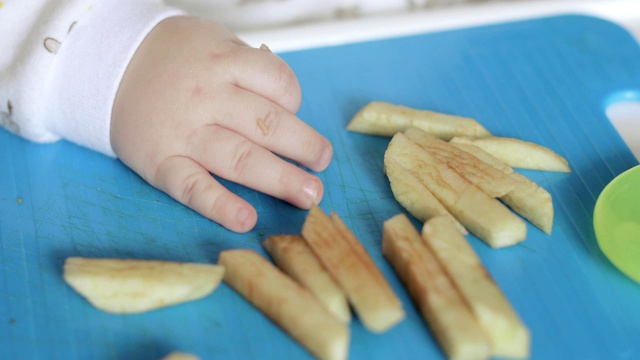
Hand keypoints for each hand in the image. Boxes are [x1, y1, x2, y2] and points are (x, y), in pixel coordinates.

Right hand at [111, 16, 331, 232]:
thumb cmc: (174, 58)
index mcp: (223, 61)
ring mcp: (184, 131)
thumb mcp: (213, 42)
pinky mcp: (161, 161)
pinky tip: (246, 218)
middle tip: (322, 163)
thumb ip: (250, 67)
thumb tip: (289, 100)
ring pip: (240, 158)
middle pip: (267, 125)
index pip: (277, 83)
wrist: (106, 65)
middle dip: (304, 146)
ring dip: (280, 179)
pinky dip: (219, 205)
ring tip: (309, 193)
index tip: (293, 114)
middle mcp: (206, 97)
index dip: (295, 101)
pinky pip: (192, 186)